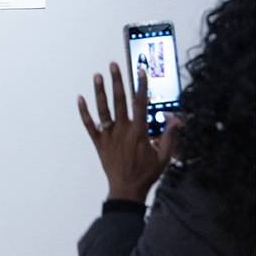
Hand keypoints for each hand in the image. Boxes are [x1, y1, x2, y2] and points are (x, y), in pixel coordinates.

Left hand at [77, 62, 180, 202]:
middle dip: (117, 81)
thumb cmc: (147, 173)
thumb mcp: (164, 156)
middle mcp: (122, 130)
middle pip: (119, 101)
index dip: (141, 86)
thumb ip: (169, 136)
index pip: (140, 103)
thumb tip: (175, 119)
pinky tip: (80, 98)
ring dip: (100, 92)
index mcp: (139, 132)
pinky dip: (84, 112)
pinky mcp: (99, 142)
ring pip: (103, 109)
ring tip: (98, 76)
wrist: (128, 189)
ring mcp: (109, 136)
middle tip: (113, 65)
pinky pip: (90, 125)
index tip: (141, 71)